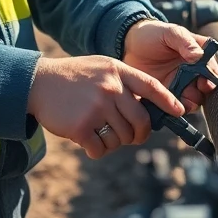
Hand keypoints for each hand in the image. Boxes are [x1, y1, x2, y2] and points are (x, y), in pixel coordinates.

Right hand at [27, 55, 184, 158]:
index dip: (169, 101)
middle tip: (133, 137)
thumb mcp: (101, 67)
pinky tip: (88, 141)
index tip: (180, 112)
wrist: (37, 82)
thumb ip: (123, 82)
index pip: (152, 87)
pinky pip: (101, 149)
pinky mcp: (81, 127)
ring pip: (122, 138)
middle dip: (140, 135)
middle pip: (141, 122)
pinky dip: (97, 150)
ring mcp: (96, 108)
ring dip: (114, 142)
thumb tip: (148, 110)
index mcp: (118, 71)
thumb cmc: (73, 77)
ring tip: (100, 132)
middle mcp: (111, 89)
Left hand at [122, 19, 217, 112]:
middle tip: (191, 93)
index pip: (212, 69)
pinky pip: (174, 107)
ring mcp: (180, 85)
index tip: (205, 83)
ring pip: (192, 100)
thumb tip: (199, 56)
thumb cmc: (153, 34)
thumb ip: (185, 42)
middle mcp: (193, 72)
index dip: (211, 78)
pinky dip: (173, 110)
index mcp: (198, 56)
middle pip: (205, 89)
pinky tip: (166, 107)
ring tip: (178, 102)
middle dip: (201, 94)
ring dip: (188, 103)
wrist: (128, 45)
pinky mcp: (166, 95)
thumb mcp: (169, 33)